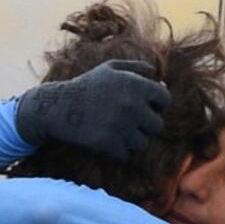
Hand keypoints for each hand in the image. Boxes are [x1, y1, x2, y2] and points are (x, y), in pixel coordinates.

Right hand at [16, 59, 170, 160]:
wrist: (59, 106)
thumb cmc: (87, 86)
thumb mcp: (110, 69)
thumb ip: (138, 69)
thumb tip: (162, 81)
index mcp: (135, 84)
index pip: (165, 100)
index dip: (156, 105)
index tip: (144, 108)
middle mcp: (132, 105)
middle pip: (157, 125)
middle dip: (146, 126)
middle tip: (130, 123)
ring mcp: (121, 125)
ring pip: (143, 143)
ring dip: (132, 140)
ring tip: (117, 133)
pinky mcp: (109, 143)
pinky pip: (126, 155)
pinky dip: (118, 151)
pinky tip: (107, 141)